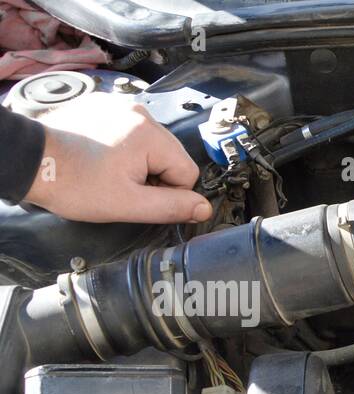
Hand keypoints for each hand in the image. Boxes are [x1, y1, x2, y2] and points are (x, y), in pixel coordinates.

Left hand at [23, 96, 212, 224]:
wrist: (31, 161)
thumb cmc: (74, 183)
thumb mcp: (128, 204)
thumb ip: (172, 207)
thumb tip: (203, 208)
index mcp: (150, 134)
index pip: (187, 172)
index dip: (169, 192)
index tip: (140, 196)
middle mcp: (140, 112)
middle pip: (172, 156)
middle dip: (154, 176)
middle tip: (123, 186)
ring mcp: (121, 106)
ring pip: (154, 146)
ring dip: (140, 163)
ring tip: (110, 172)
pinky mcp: (106, 106)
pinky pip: (133, 133)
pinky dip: (124, 149)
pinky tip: (103, 158)